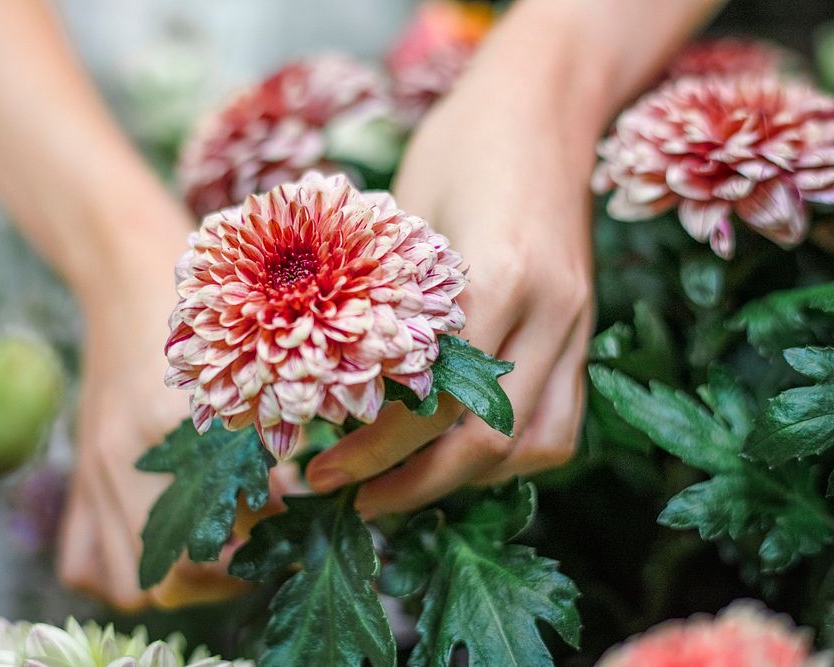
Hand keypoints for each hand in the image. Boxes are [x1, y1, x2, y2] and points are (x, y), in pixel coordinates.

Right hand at [57, 195, 289, 609]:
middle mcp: (120, 460)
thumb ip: (265, 434)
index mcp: (164, 428)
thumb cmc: (196, 310)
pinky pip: (81, 559)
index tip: (285, 532)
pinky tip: (159, 546)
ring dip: (172, 584)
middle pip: (165, 575)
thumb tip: (290, 501)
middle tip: (257, 551)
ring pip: (121, 581)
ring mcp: (92, 472)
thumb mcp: (242, 364)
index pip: (209, 535)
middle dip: (220, 577)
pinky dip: (118, 571)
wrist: (123, 279)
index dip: (254, 548)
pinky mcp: (80, 474)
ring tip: (213, 556)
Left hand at [306, 31, 600, 518]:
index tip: (321, 471)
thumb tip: (337, 390)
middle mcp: (551, 309)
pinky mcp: (585, 326)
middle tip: (351, 499)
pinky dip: (511, 451)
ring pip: (539, 443)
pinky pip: (562, 417)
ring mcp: (577, 321)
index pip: (436, 399)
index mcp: (499, 275)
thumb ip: (387, 303)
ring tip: (404, 486)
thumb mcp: (404, 214)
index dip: (374, 450)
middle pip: (490, 438)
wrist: (543, 102)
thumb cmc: (459, 143)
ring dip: (469, 479)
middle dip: (414, 484)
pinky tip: (463, 450)